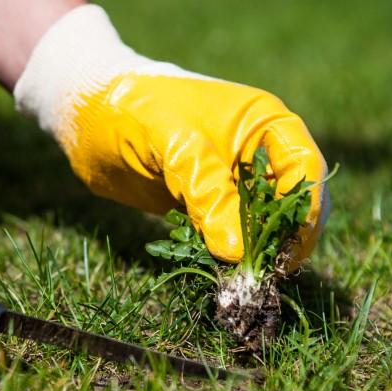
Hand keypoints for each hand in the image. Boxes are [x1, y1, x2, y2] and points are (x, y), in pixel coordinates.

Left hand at [14, 5, 328, 263]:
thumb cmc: (131, 111)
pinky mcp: (209, 203)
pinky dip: (227, 254)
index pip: (305, 170)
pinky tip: (216, 269)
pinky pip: (231, 235)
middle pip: (291, 204)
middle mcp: (258, 152)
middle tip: (259, 274)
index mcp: (264, 123)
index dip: (303, 212)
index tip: (286, 251)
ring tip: (237, 277)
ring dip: (254, 252)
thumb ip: (206, 191)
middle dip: (281, 238)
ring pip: (263, 224)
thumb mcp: (172, 144)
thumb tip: (237, 252)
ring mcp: (234, 180)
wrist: (86, 115)